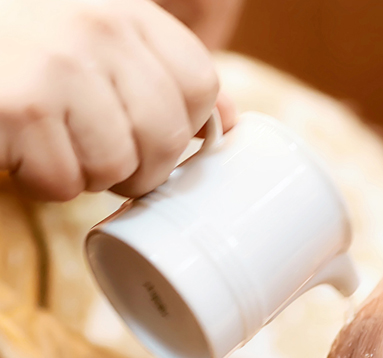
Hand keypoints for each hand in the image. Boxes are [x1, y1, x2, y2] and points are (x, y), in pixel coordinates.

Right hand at [0, 0, 236, 200]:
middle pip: (165, 138)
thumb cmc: (22, 40)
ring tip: (51, 139)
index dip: (182, 124)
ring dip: (83, 172)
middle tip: (97, 150)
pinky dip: (41, 180)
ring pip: (115, 167)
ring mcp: (58, 65)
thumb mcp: (98, 36)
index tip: (148, 129)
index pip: (201, 85)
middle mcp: (99, 28)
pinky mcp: (19, 106)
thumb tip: (228, 125)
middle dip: (136, 164)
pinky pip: (63, 181)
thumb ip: (162, 72)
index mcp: (128, 10)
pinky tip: (20, 146)